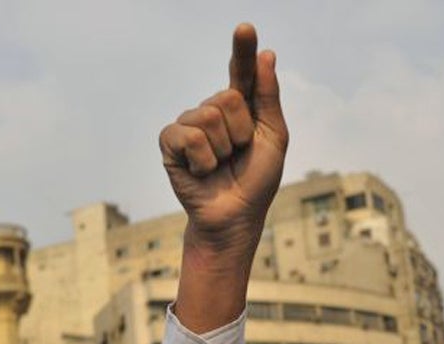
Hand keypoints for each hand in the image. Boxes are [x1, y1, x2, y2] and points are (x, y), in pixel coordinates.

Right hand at [159, 22, 287, 247]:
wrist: (234, 216)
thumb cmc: (256, 180)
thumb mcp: (273, 137)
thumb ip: (268, 97)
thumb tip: (266, 55)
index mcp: (240, 108)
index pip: (241, 72)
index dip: (242, 50)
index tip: (245, 28)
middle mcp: (212, 111)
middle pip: (228, 97)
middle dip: (240, 132)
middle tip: (238, 154)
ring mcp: (189, 125)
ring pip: (208, 116)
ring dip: (222, 148)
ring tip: (221, 164)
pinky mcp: (171, 143)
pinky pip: (189, 135)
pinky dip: (203, 159)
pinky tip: (202, 171)